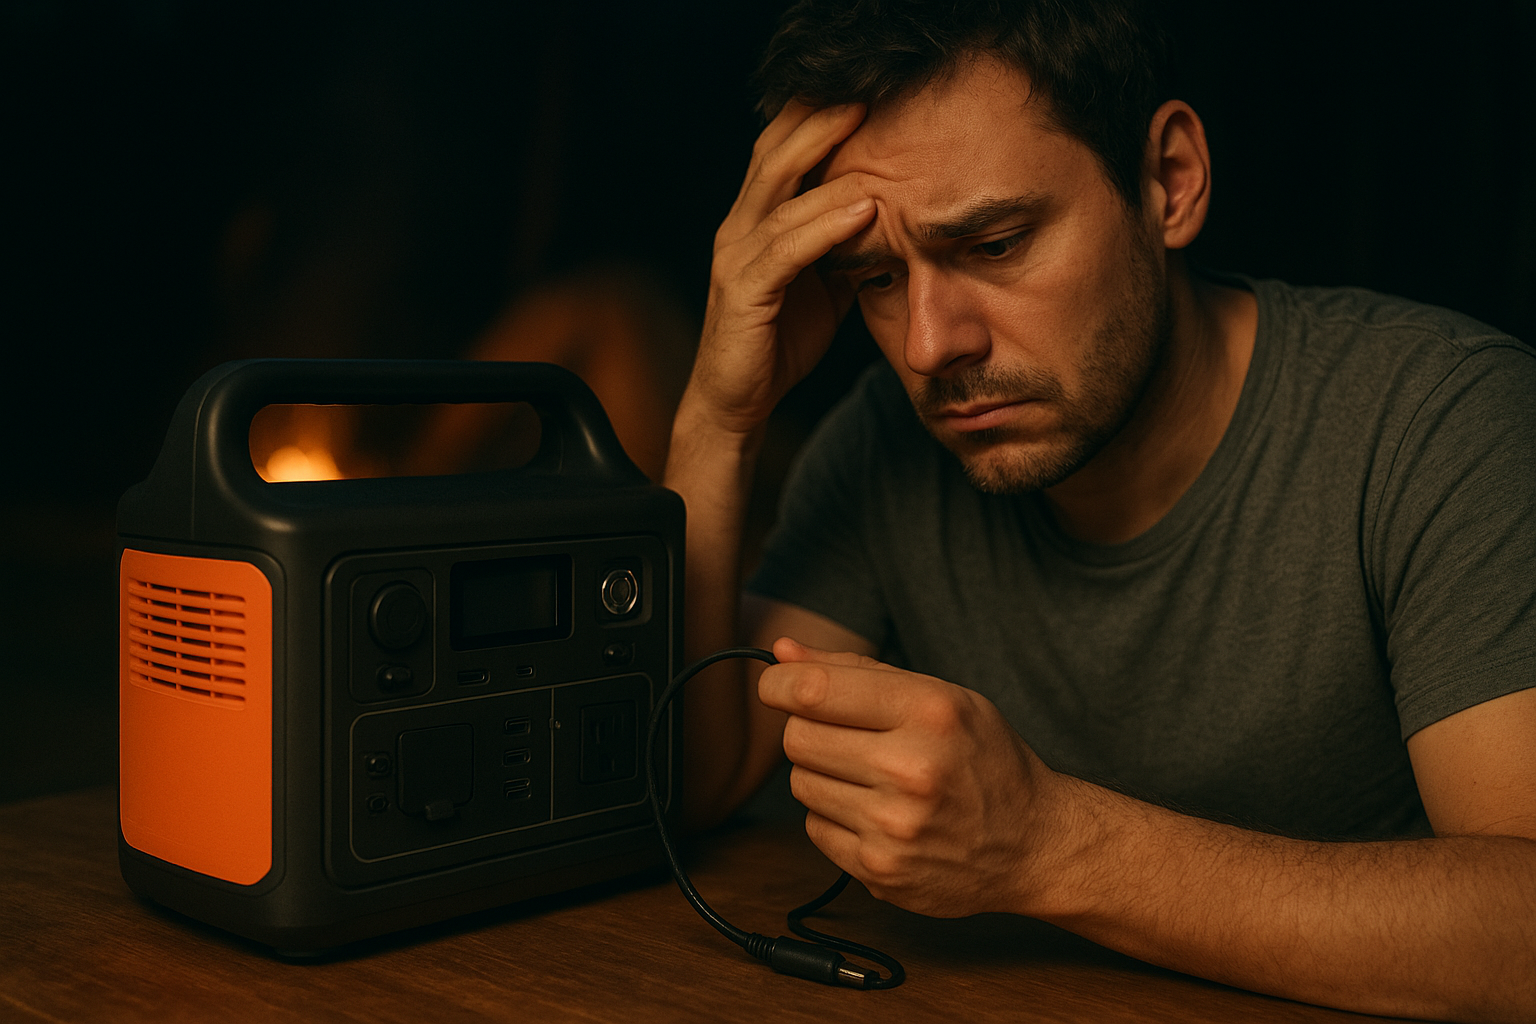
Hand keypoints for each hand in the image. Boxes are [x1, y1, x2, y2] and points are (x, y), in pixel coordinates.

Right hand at [687, 102, 877, 434]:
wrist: (736, 401)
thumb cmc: (777, 341)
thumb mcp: (822, 285)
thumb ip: (845, 247)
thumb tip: (892, 218)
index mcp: (755, 220)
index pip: (780, 151)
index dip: (814, 117)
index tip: (862, 90)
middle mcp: (739, 228)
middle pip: (775, 155)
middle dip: (820, 120)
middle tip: (867, 92)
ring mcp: (736, 258)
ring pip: (782, 196)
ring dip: (829, 165)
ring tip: (873, 139)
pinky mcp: (743, 292)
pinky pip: (788, 251)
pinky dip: (826, 227)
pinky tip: (863, 211)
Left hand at [757, 637, 1069, 917]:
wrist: (1033, 844)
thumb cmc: (984, 760)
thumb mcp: (939, 697)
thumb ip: (856, 672)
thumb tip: (784, 652)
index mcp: (929, 712)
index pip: (814, 691)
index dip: (780, 683)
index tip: (777, 684)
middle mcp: (911, 770)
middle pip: (798, 737)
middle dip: (808, 729)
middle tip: (842, 733)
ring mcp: (894, 826)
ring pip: (801, 783)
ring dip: (822, 774)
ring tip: (868, 775)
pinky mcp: (880, 870)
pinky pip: (815, 828)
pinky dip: (835, 817)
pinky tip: (875, 812)